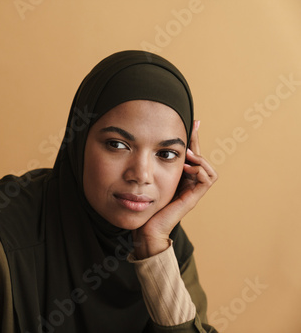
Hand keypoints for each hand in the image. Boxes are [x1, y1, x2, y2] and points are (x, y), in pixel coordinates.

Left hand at [131, 120, 217, 258]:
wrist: (145, 229)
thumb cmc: (142, 206)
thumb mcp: (146, 180)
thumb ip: (150, 166)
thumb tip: (144, 144)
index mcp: (179, 179)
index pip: (190, 155)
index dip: (191, 139)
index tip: (192, 121)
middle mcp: (188, 185)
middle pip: (200, 159)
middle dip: (196, 142)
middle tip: (193, 126)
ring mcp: (192, 192)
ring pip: (208, 169)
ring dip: (199, 157)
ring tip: (186, 153)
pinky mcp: (192, 199)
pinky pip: (207, 180)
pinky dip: (200, 169)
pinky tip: (188, 166)